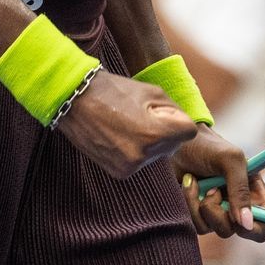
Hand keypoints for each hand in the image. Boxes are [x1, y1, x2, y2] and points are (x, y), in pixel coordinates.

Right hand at [58, 72, 198, 178]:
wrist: (75, 101)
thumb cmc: (115, 91)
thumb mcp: (153, 91)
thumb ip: (175, 111)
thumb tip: (185, 127)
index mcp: (155, 133)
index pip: (189, 132)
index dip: (177, 119)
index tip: (159, 111)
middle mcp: (144, 155)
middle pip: (174, 146)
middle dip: (165, 132)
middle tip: (141, 116)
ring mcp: (130, 166)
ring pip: (157, 155)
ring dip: (151, 143)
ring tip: (128, 125)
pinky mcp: (120, 173)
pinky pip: (141, 163)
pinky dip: (136, 151)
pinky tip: (120, 136)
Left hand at [174, 129, 264, 241]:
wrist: (178, 142)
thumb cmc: (209, 146)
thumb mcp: (231, 161)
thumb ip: (241, 190)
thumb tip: (245, 223)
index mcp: (253, 195)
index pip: (262, 227)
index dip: (253, 230)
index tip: (238, 221)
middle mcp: (236, 207)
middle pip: (235, 230)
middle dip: (219, 212)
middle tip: (213, 191)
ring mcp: (216, 212)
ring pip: (212, 228)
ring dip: (200, 205)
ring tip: (196, 181)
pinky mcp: (197, 213)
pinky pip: (194, 224)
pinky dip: (189, 204)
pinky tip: (188, 184)